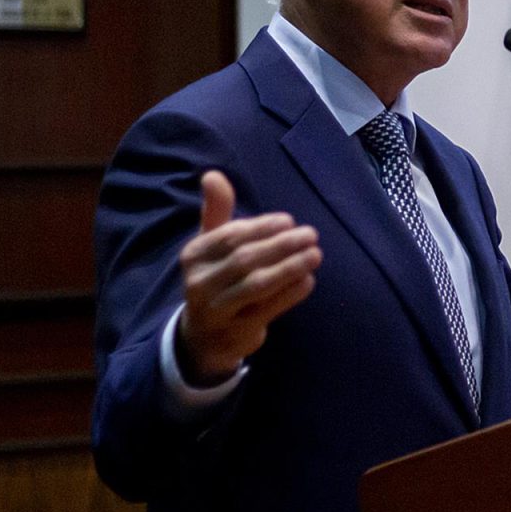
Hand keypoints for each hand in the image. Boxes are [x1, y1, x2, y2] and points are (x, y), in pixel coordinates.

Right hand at [175, 170, 321, 385]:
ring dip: (290, 268)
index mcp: (194, 256)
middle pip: (245, 260)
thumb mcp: (210, 246)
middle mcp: (199, 283)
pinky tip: (309, 280)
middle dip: (281, 246)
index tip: (289, 221)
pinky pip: (268, 310)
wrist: (204, 337)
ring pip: (257, 286)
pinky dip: (290, 294)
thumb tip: (213, 174)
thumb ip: (216, 211)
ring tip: (315, 255)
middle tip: (311, 235)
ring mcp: (217, 311)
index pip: (230, 237)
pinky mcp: (236, 332)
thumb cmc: (215, 278)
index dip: (262, 227)